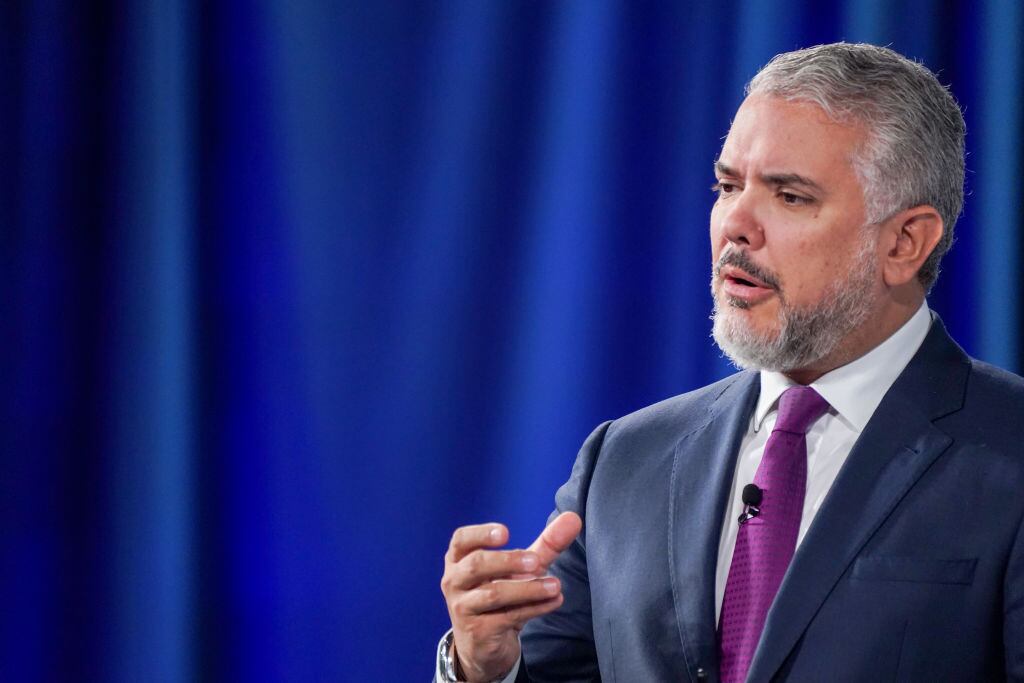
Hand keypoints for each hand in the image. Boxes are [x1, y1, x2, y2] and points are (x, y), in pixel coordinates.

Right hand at [440, 512, 582, 681]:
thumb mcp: (521, 567)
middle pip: (476, 565)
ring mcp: (463, 608)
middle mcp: (455, 581)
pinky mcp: (477, 631)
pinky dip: (533, 608)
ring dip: (527, 589)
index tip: (505, 533)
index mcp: (459, 559)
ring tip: (555, 586)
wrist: (483, 643)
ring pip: (493, 594)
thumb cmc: (500, 592)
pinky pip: (506, 617)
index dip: (480, 534)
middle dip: (507, 561)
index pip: (461, 540)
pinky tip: (553, 601)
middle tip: (536, 562)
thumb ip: (546, 544)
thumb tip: (573, 518)